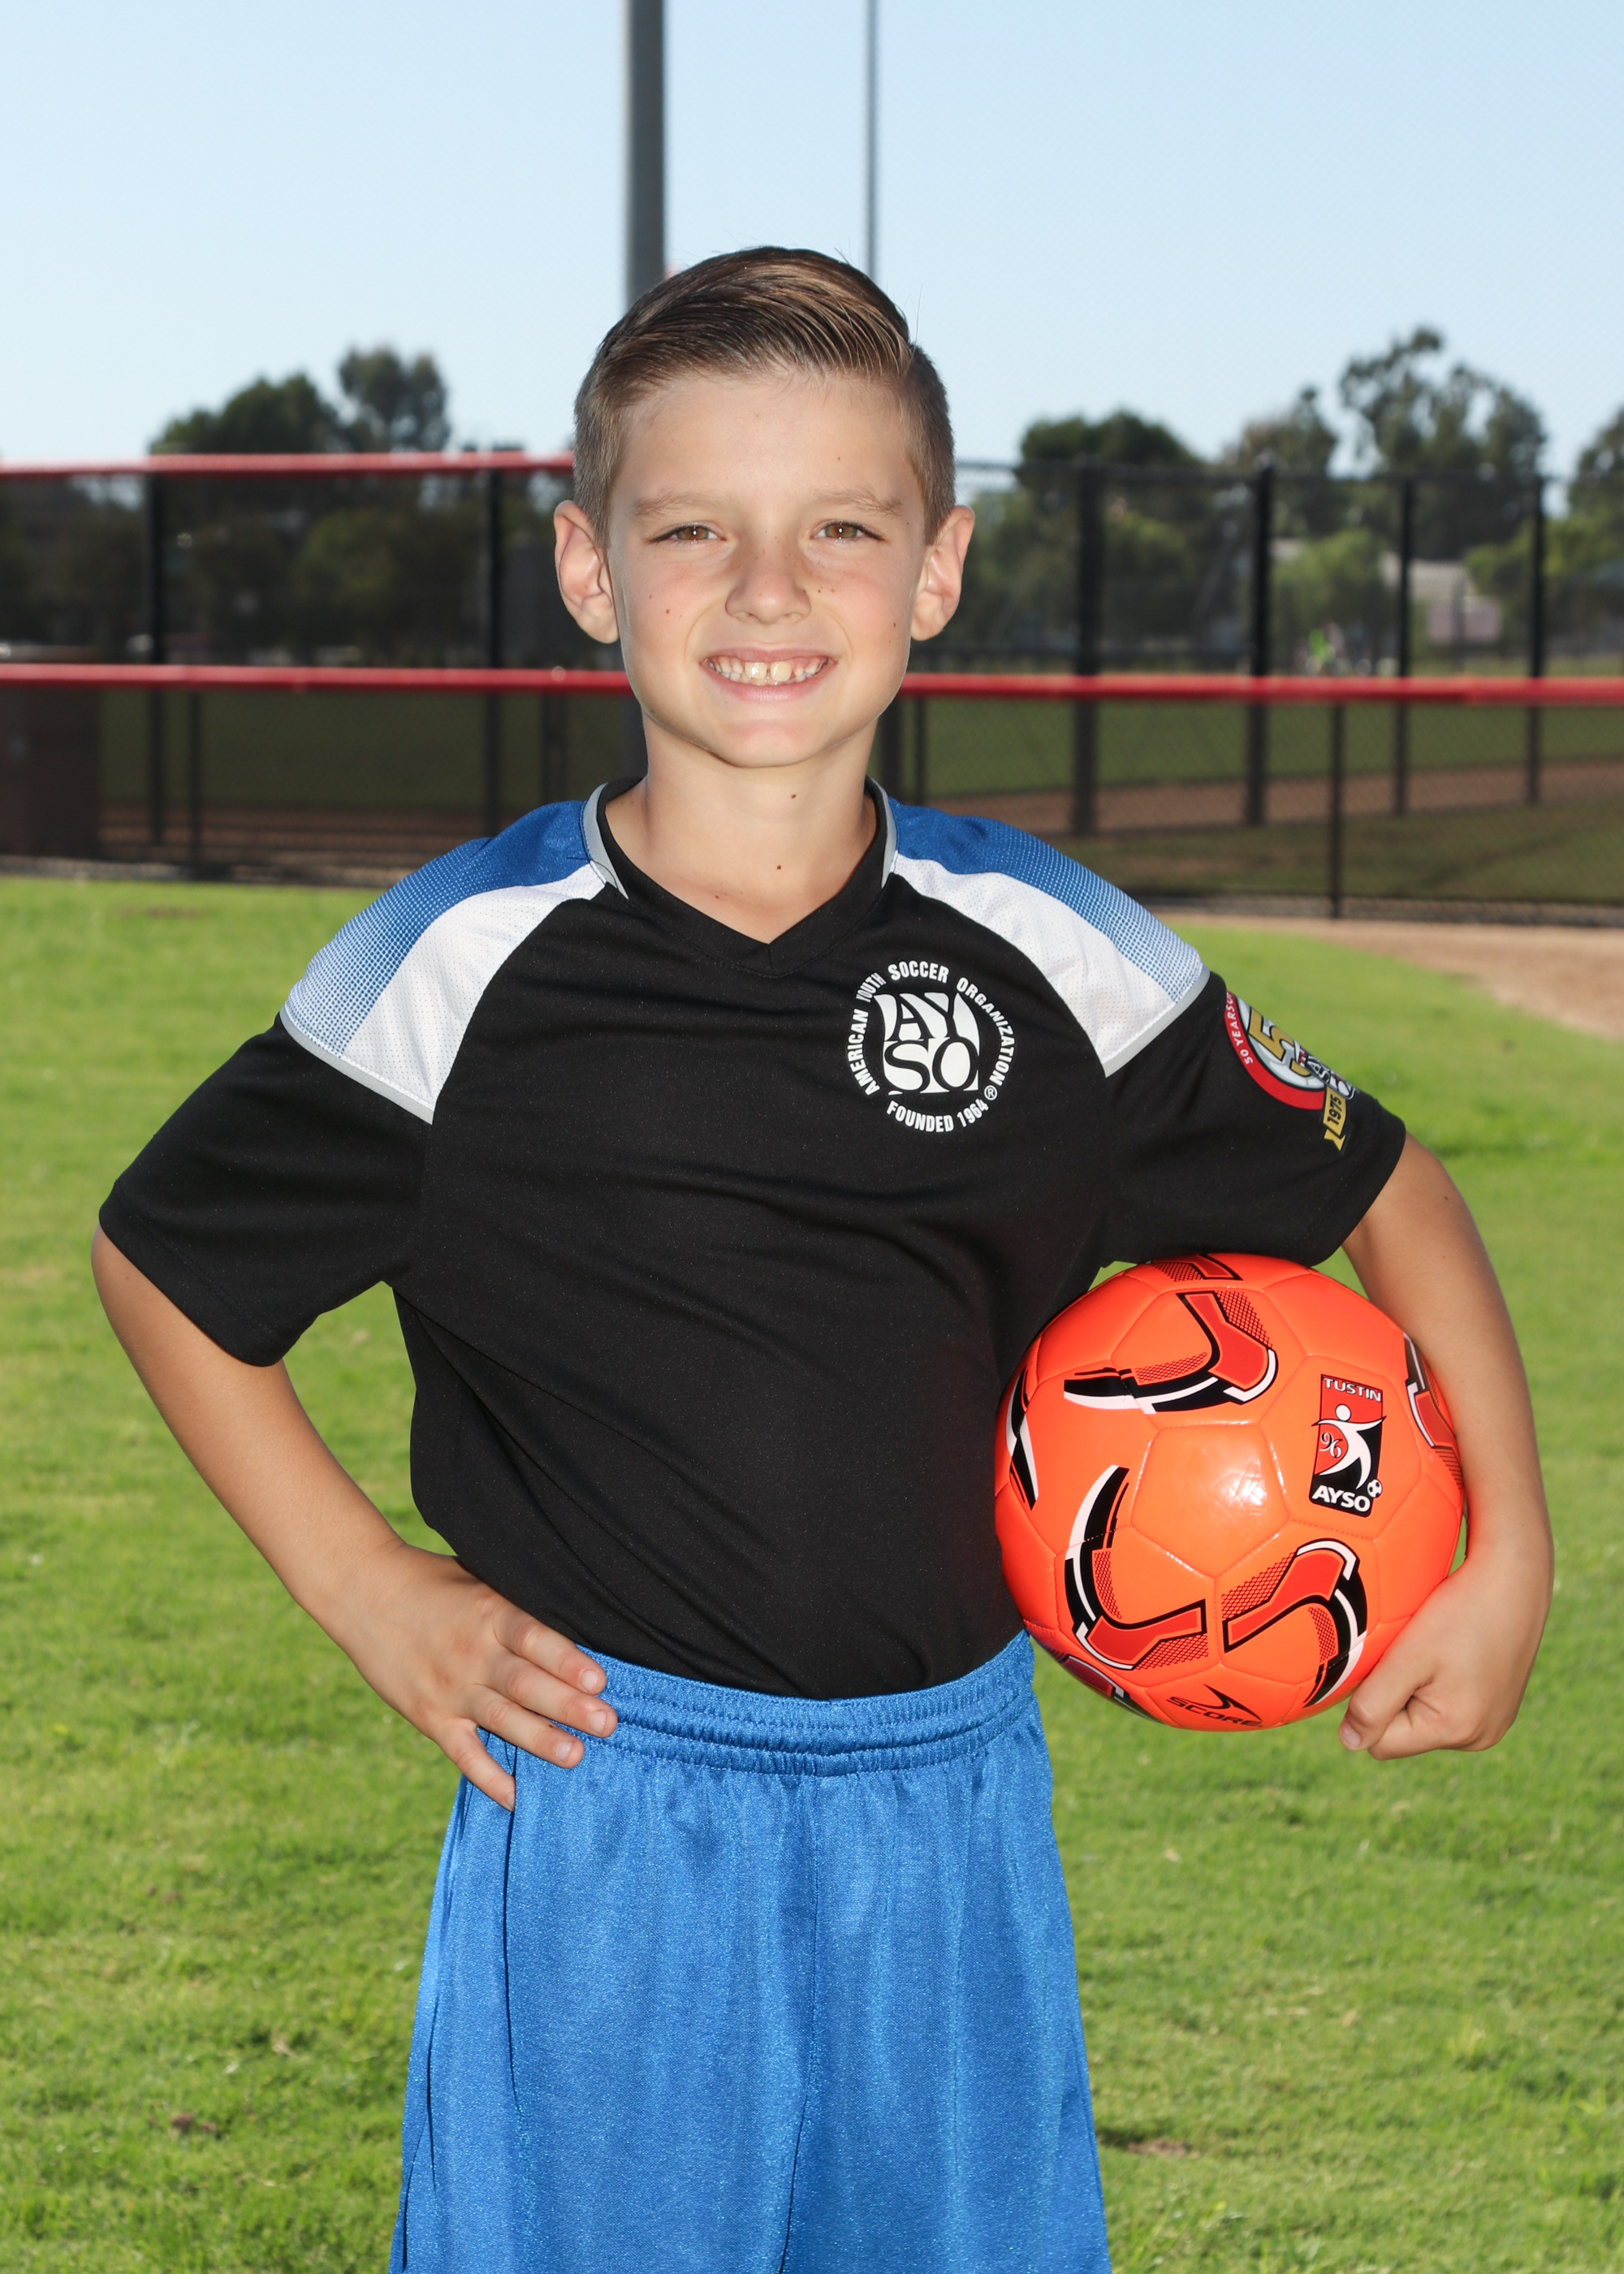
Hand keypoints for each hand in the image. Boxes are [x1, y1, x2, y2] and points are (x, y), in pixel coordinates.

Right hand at [337, 1534, 616, 1809]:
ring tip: (575, 1756)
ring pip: (500, 1719)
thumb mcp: (480, 1580)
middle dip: (567, 1706)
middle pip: (524, 1683)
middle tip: (606, 1724)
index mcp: (488, 1613)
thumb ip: (517, 1609)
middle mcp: (470, 1653)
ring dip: (539, 1740)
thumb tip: (575, 1626)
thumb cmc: (434, 1582)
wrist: (364, 1592)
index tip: (599, 1680)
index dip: (566, 1661)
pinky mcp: (428, 1715)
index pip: (532, 1639)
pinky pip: (462, 1752)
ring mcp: (448, 1688)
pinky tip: (516, 1796)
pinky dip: (488, 1777)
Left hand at [1337, 1539, 1549, 1760]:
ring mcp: (1494, 1723)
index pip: (1380, 1742)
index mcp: (1456, 1731)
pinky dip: (1441, 1683)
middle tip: (1413, 1652)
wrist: (1514, 1575)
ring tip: (1436, 1648)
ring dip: (1417, 1688)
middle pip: (1405, 1733)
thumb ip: (1373, 1704)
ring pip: (1426, 1718)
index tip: (1389, 1662)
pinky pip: (1450, 1706)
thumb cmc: (1460, 1611)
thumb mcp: (1406, 1656)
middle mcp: (1480, 1738)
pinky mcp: (1501, 1706)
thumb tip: (1350, 1743)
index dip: (1370, 1703)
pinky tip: (1452, 1651)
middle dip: (1396, 1696)